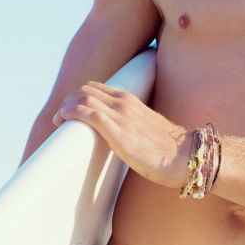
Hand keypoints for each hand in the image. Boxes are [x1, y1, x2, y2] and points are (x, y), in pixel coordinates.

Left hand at [53, 81, 190, 188]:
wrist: (187, 157)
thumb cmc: (167, 149)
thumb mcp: (144, 128)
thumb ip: (129, 125)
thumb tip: (116, 135)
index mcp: (130, 100)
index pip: (95, 88)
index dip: (76, 96)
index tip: (68, 110)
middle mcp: (124, 103)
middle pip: (85, 90)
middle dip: (68, 101)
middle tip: (60, 117)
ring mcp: (122, 116)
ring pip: (84, 99)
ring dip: (66, 107)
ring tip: (58, 120)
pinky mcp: (120, 133)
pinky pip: (91, 115)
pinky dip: (73, 113)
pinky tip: (64, 120)